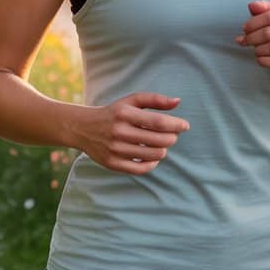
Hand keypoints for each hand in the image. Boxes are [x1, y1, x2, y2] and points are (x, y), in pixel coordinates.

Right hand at [71, 92, 189, 174]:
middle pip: (159, 140)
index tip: (185, 125)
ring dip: (163, 150)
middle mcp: (119, 132)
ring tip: (161, 144)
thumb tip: (178, 102)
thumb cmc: (115, 113)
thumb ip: (155, 100)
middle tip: (172, 135)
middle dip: (172, 138)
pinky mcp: (112, 163)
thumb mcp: (131, 101)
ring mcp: (115, 149)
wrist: (84, 128)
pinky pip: (141, 169)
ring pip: (153, 155)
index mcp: (125, 114)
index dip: (176, 125)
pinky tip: (153, 156)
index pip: (158, 122)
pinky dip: (152, 163)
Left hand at [235, 0, 269, 88]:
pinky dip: (263, 60)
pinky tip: (260, 59)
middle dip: (252, 37)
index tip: (244, 29)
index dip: (253, 22)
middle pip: (269, 32)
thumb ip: (268, 12)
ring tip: (255, 50)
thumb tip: (252, 5)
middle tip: (244, 41)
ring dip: (257, 49)